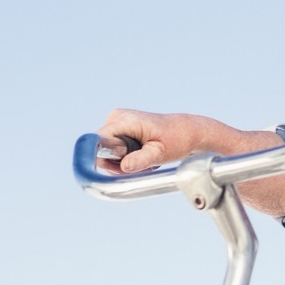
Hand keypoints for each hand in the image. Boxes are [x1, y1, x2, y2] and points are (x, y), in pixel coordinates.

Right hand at [96, 109, 231, 173]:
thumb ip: (140, 160)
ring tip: (144, 158)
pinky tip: (141, 154)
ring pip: (107, 152)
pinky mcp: (119, 129)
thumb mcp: (160, 153)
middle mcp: (116, 118)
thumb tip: (123, 166)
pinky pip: (113, 149)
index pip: (98, 141)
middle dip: (118, 162)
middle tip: (141, 163)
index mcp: (124, 120)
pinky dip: (126, 157)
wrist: (186, 132)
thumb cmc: (176, 140)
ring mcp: (117, 123)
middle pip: (102, 149)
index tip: (123, 163)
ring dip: (123, 161)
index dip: (106, 157)